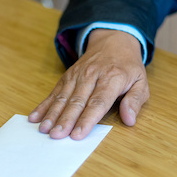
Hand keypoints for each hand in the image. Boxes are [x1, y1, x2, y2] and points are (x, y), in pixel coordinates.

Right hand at [29, 30, 149, 139]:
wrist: (113, 41)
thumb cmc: (128, 66)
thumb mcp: (141, 82)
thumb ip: (135, 101)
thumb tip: (130, 120)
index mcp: (112, 78)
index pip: (98, 102)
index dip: (87, 119)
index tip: (78, 134)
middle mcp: (92, 76)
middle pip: (77, 101)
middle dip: (66, 120)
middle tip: (57, 136)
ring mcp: (77, 75)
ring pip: (63, 97)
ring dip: (52, 114)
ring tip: (44, 129)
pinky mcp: (67, 76)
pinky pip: (54, 92)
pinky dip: (44, 105)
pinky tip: (35, 117)